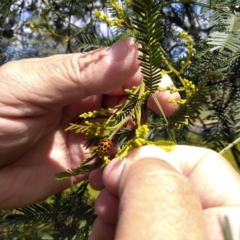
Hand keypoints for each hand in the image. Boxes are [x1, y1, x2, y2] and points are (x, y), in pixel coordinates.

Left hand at [0, 38, 178, 208]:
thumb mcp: (34, 85)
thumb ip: (84, 71)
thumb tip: (133, 49)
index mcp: (73, 79)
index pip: (117, 74)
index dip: (140, 80)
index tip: (161, 92)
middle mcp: (82, 105)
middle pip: (124, 102)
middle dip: (144, 107)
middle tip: (164, 112)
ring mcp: (84, 135)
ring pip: (121, 131)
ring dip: (134, 136)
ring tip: (139, 142)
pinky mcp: (82, 163)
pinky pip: (109, 159)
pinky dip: (119, 161)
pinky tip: (120, 164)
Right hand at [89, 145, 239, 239]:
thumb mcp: (158, 231)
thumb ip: (155, 183)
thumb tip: (137, 157)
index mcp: (237, 218)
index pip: (200, 162)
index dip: (153, 157)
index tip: (114, 171)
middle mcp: (219, 228)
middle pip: (172, 184)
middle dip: (130, 183)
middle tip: (102, 196)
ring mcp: (191, 236)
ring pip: (154, 206)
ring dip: (120, 207)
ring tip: (101, 220)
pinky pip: (146, 225)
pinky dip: (121, 226)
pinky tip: (104, 234)